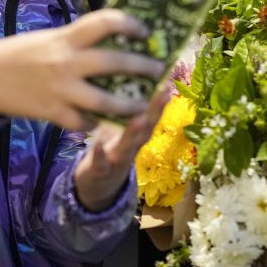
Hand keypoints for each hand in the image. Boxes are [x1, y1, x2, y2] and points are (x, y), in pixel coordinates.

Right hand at [0, 9, 164, 130]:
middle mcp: (66, 61)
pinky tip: (100, 121)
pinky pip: (82, 121)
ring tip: (143, 105)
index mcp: (66, 37)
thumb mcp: (50, 38)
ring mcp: (60, 89)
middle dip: (142, 66)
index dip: (130, 24)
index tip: (144, 31)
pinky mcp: (52, 112)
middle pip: (114, 62)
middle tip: (158, 69)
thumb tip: (112, 38)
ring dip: (129, 104)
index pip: (106, 22)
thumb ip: (77, 40)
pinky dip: (94, 122)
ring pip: (105, 100)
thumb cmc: (18, 53)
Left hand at [73, 90, 169, 210]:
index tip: (169, 80)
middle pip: (146, 128)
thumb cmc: (110, 149)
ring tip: (139, 119)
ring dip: (134, 134)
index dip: (161, 99)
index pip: (151, 114)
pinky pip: (100, 163)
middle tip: (165, 92)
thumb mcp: (120, 130)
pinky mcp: (100, 171)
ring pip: (127, 146)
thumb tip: (130, 80)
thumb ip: (126, 111)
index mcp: (137, 134)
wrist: (97, 186)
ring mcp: (117, 159)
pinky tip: (98, 145)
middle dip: (156, 111)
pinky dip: (100, 155)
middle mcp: (132, 146)